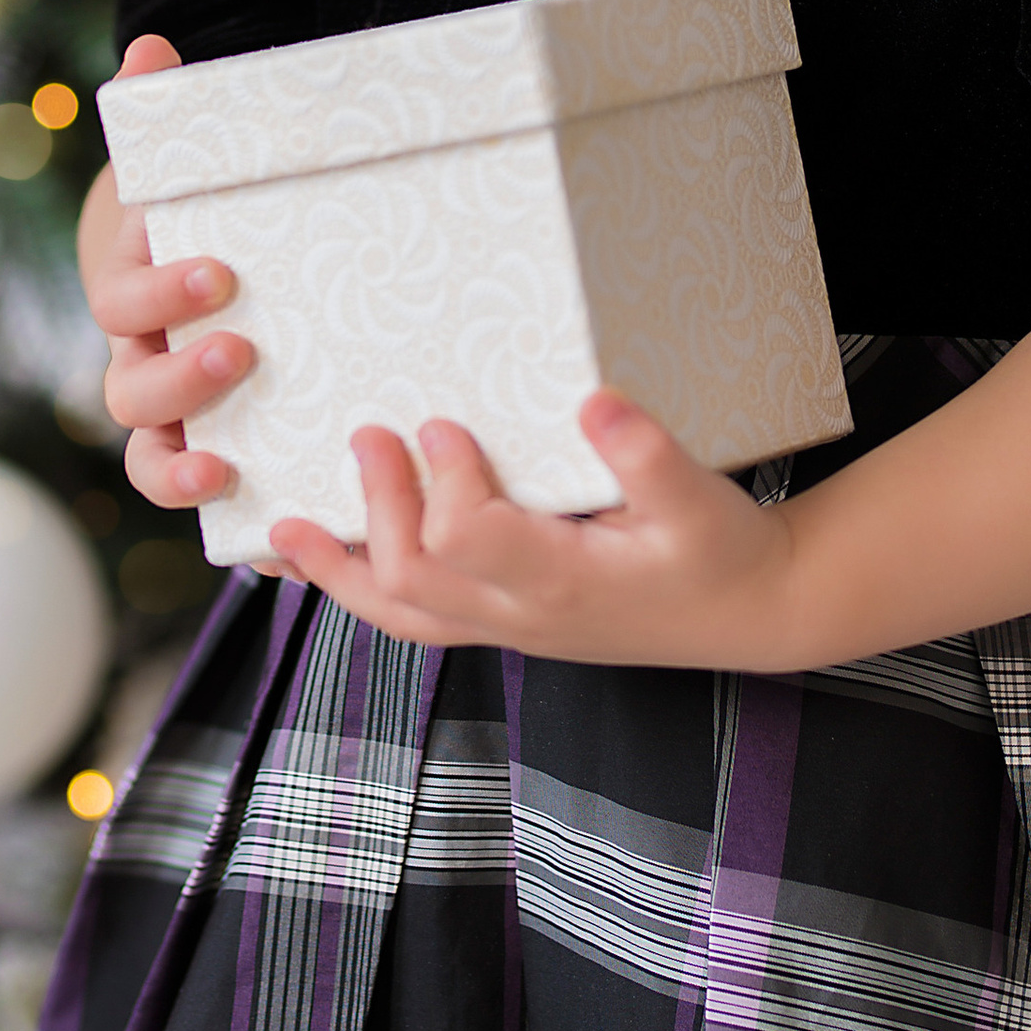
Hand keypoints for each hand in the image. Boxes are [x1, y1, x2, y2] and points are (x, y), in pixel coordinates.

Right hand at [82, 34, 258, 536]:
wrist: (192, 254)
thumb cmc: (192, 211)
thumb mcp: (178, 164)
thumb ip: (163, 109)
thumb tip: (151, 47)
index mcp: (130, 290)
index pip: (124, 300)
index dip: (161, 294)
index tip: (220, 271)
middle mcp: (137, 360)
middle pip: (130, 393)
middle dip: (181, 377)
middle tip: (242, 349)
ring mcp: (169, 414)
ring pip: (149, 458)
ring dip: (181, 466)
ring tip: (230, 459)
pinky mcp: (206, 446)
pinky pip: (199, 497)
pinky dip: (219, 516)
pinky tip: (264, 532)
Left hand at [266, 395, 799, 669]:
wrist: (748, 611)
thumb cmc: (723, 551)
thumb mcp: (702, 499)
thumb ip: (648, 456)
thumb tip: (595, 401)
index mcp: (565, 582)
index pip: (470, 541)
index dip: (442, 485)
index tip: (439, 425)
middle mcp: (523, 617)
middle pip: (415, 579)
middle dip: (378, 506)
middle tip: (366, 434)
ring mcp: (508, 629)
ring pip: (400, 616)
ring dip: (337, 569)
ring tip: (281, 531)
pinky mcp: (504, 623)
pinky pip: (414, 620)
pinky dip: (359, 590)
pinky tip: (326, 559)